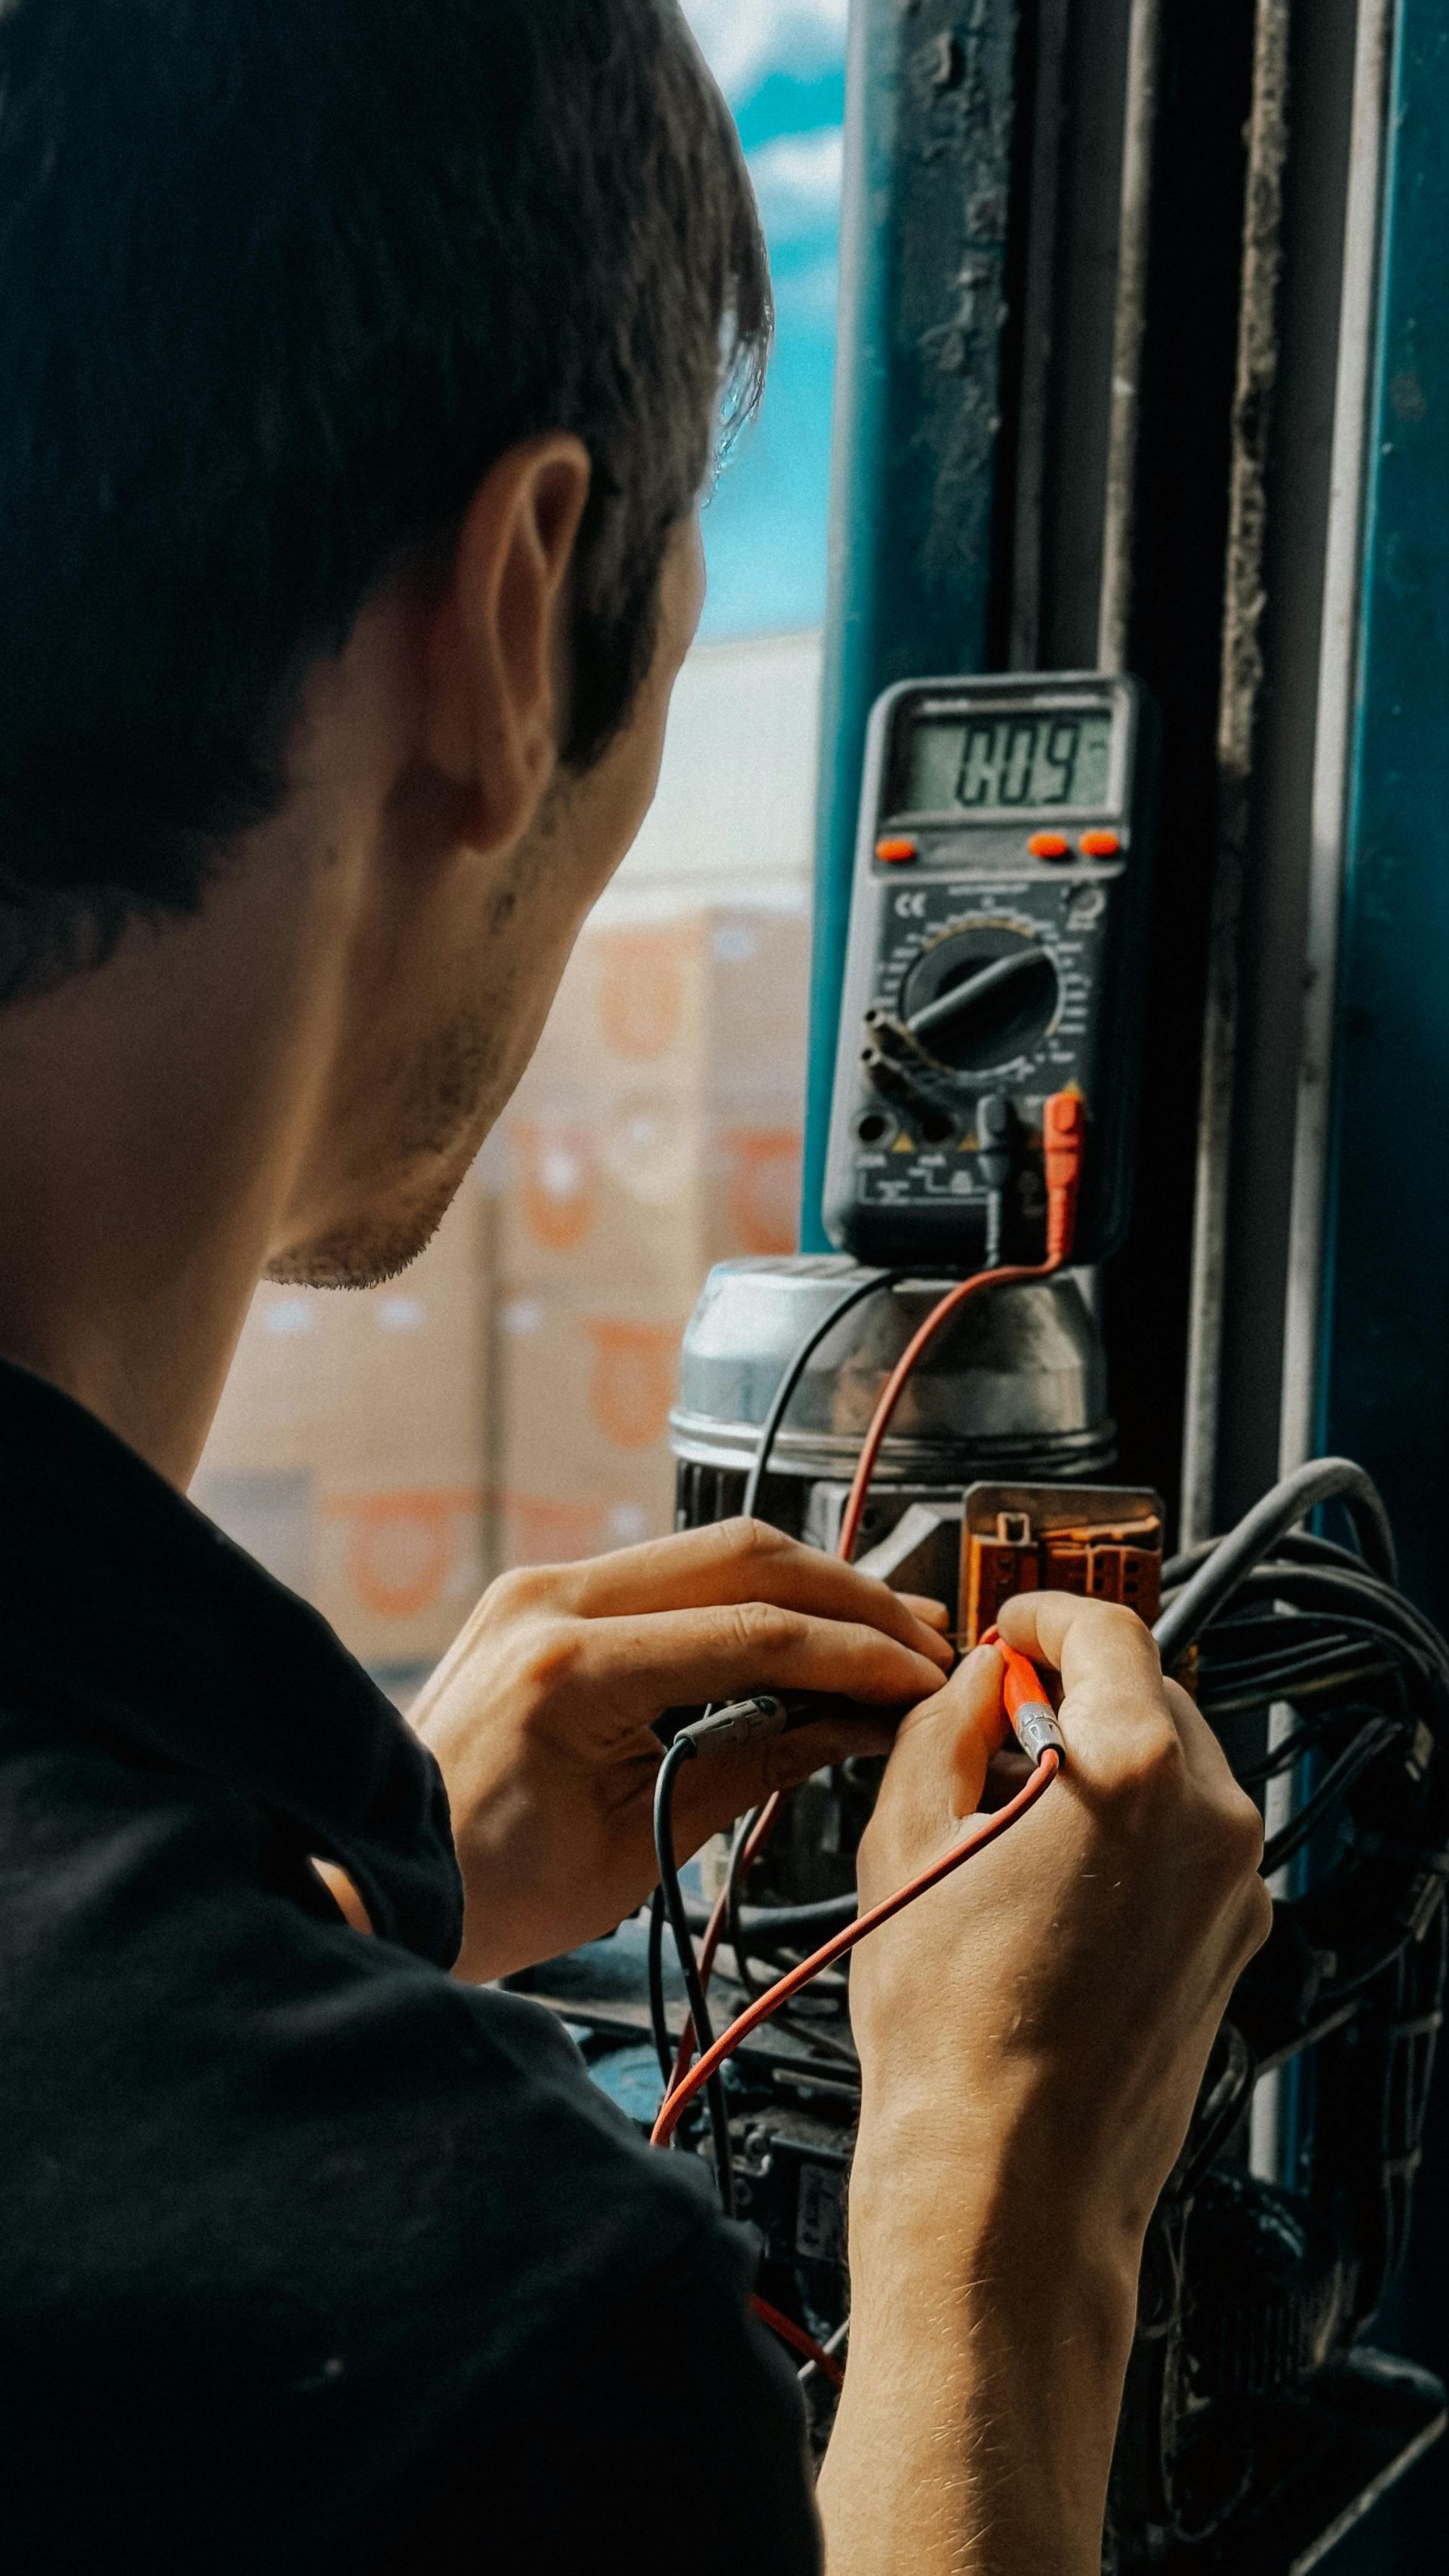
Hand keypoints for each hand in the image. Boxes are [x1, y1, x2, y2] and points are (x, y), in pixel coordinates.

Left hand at [410, 1516, 952, 1982]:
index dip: (855, 1653)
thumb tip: (856, 1721)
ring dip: (806, 1587)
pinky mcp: (543, 1598)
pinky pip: (669, 1576)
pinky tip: (800, 1635)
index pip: (754, 1631)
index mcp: (571, 1667)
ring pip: (710, 1551)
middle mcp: (551, 1598)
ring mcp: (542, 1587)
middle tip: (922, 1638)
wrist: (373, 1874)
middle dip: (848, 1595)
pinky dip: (746, 1599)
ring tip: (881, 1632)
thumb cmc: (485, 1887)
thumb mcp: (638, 1846)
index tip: (920, 1677)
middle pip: (742, 1555)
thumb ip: (755, 1764)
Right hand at [850, 1592, 1269, 2237]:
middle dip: (1073, 1690)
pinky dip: (1129, 1833)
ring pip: (1173, 1770)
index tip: (1012, 1624)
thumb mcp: (906, 1834)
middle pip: (1150, 1692)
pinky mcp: (1232, 1941)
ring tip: (1009, 1817)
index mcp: (1132, 1770)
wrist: (1009, 2177)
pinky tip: (1050, 1883)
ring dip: (1101, 1762)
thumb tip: (978, 1680)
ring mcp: (1233, 1887)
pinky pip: (1184, 1845)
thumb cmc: (952, 2030)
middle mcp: (1208, 1820)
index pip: (1108, 1628)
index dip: (1045, 1611)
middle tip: (994, 1716)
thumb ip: (947, 1722)